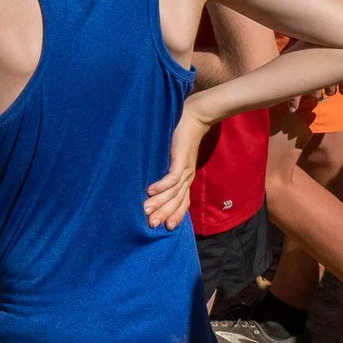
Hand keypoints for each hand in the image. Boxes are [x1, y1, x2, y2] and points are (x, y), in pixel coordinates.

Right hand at [148, 96, 208, 228]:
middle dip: (164, 214)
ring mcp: (185, 168)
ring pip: (173, 192)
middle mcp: (187, 176)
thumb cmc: (181, 133)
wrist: (196, 115)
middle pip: (177, 201)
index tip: (165, 227)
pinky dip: (161, 185)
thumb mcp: (173, 154)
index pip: (183, 201)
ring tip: (146, 212)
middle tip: (151, 225)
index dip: (175, 215)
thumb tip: (150, 177)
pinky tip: (150, 192)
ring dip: (160, 203)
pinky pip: (172, 176)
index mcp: (186, 177)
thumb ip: (165, 165)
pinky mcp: (181, 158)